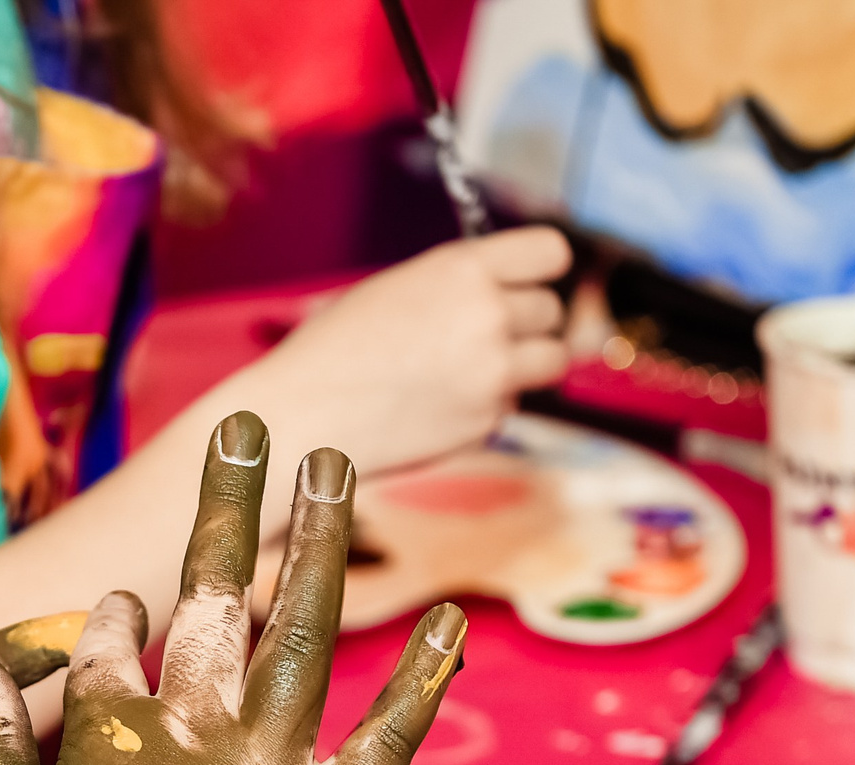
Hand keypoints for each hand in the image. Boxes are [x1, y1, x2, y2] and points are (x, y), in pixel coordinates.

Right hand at [0, 412, 467, 764]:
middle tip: (255, 427)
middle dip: (233, 505)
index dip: (117, 616)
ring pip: (301, 634)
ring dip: (322, 542)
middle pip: (214, 595)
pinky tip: (454, 619)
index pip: (112, 642)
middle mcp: (198, 725)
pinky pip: (389, 741)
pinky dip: (421, 682)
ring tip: (338, 467)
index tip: (125, 602)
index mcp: (114, 730)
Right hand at [247, 227, 570, 477]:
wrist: (303, 416)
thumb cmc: (336, 348)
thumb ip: (462, 284)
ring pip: (552, 360)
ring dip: (525, 363)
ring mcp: (494, 373)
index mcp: (464, 268)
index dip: (541, 269)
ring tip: (477, 368)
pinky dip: (487, 405)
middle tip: (484, 335)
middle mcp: (489, 316)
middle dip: (527, 322)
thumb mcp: (400, 287)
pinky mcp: (487, 422)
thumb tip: (514, 293)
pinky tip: (438, 404)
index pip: (552, 252)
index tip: (526, 282)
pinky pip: (511, 404)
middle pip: (552, 309)